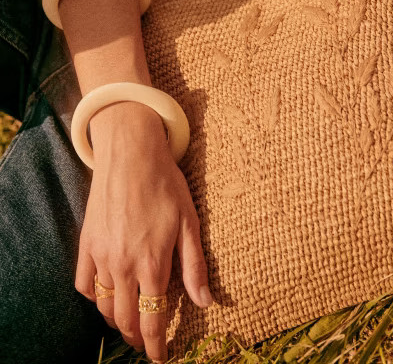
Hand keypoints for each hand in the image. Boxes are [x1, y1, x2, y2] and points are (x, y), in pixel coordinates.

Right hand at [74, 103, 211, 362]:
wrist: (131, 153)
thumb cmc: (166, 184)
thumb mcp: (190, 222)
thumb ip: (195, 266)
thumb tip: (205, 302)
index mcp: (152, 263)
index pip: (152, 319)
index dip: (156, 345)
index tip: (160, 357)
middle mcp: (122, 265)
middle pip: (124, 320)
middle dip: (136, 338)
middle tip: (146, 343)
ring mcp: (100, 255)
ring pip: (102, 306)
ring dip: (115, 321)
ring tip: (129, 323)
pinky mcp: (86, 243)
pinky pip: (83, 283)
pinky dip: (93, 297)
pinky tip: (105, 295)